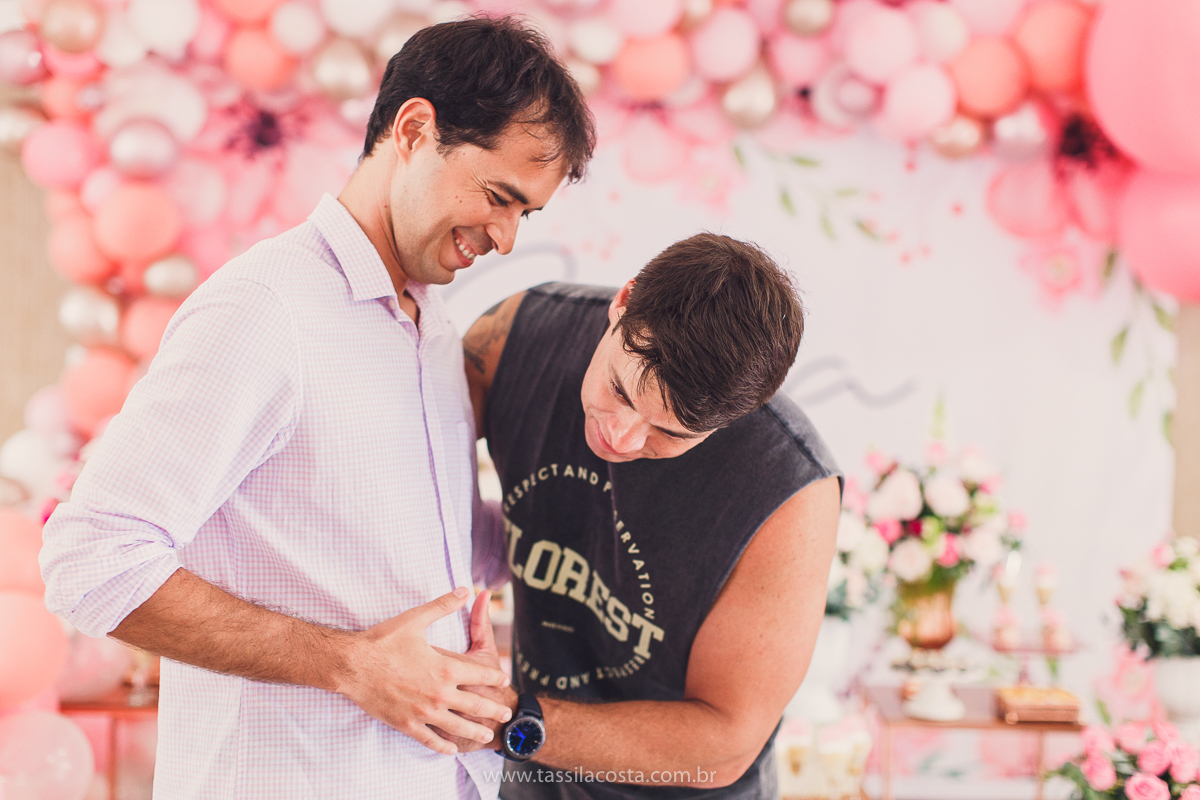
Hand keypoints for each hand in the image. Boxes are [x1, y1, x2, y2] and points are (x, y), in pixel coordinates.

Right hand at [336, 587, 512, 754]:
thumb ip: (444, 605)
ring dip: (475, 731)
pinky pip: (430, 739)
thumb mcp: (416, 619)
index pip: (480, 675)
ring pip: (457, 726)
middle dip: (493, 710)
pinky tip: (452, 750)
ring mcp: (424, 712)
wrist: (351, 665)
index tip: (504, 680)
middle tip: (506, 715)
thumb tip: (466, 590)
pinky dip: (443, 746)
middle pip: (475, 705)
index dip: (494, 678)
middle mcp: (440, 693)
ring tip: (487, 736)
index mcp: (446, 668)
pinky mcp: (406, 724)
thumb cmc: (382, 641)